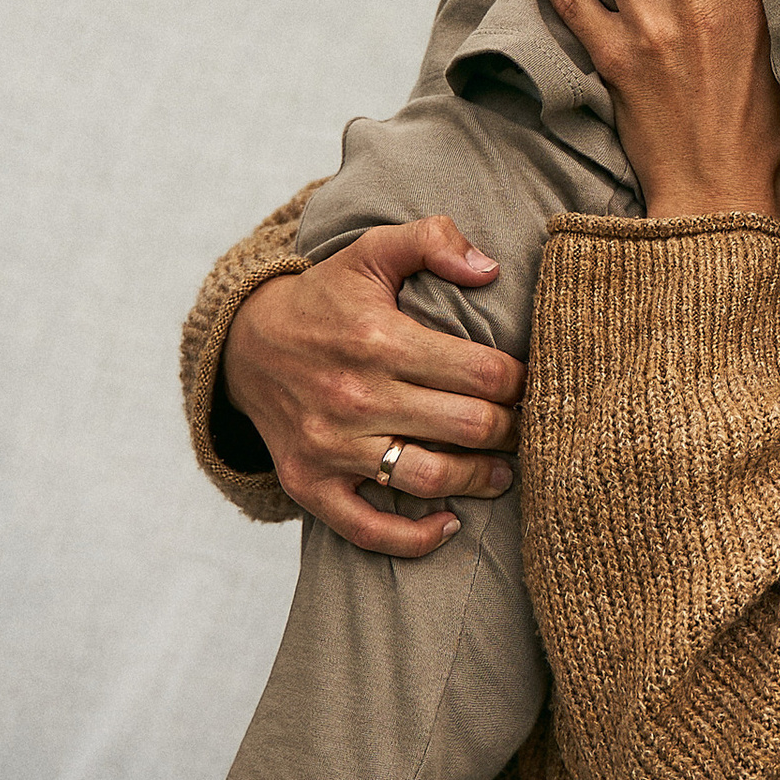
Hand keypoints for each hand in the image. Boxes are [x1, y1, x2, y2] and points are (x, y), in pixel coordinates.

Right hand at [223, 217, 521, 556]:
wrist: (245, 344)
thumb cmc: (325, 298)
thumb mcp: (371, 251)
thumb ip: (433, 241)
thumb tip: (489, 269)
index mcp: (380, 338)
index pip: (483, 373)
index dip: (523, 383)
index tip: (534, 385)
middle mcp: (356, 395)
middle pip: (468, 427)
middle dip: (512, 431)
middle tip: (529, 428)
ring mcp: (330, 445)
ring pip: (430, 477)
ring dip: (481, 480)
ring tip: (504, 473)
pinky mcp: (309, 483)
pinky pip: (368, 529)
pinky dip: (416, 538)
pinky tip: (450, 524)